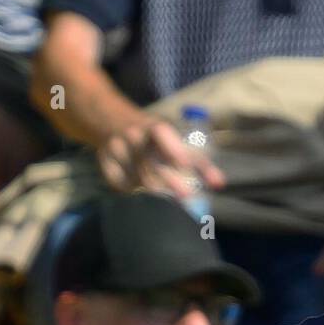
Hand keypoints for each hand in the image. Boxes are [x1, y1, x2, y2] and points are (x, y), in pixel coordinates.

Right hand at [97, 117, 225, 197]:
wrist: (109, 119)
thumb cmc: (152, 135)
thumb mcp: (174, 139)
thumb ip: (198, 162)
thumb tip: (220, 184)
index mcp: (151, 127)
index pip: (161, 133)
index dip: (173, 148)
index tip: (185, 165)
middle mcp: (132, 136)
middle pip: (148, 163)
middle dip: (167, 181)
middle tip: (186, 197)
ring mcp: (115, 149)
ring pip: (134, 177)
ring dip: (152, 192)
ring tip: (169, 206)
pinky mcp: (103, 162)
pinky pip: (118, 183)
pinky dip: (132, 192)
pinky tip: (143, 199)